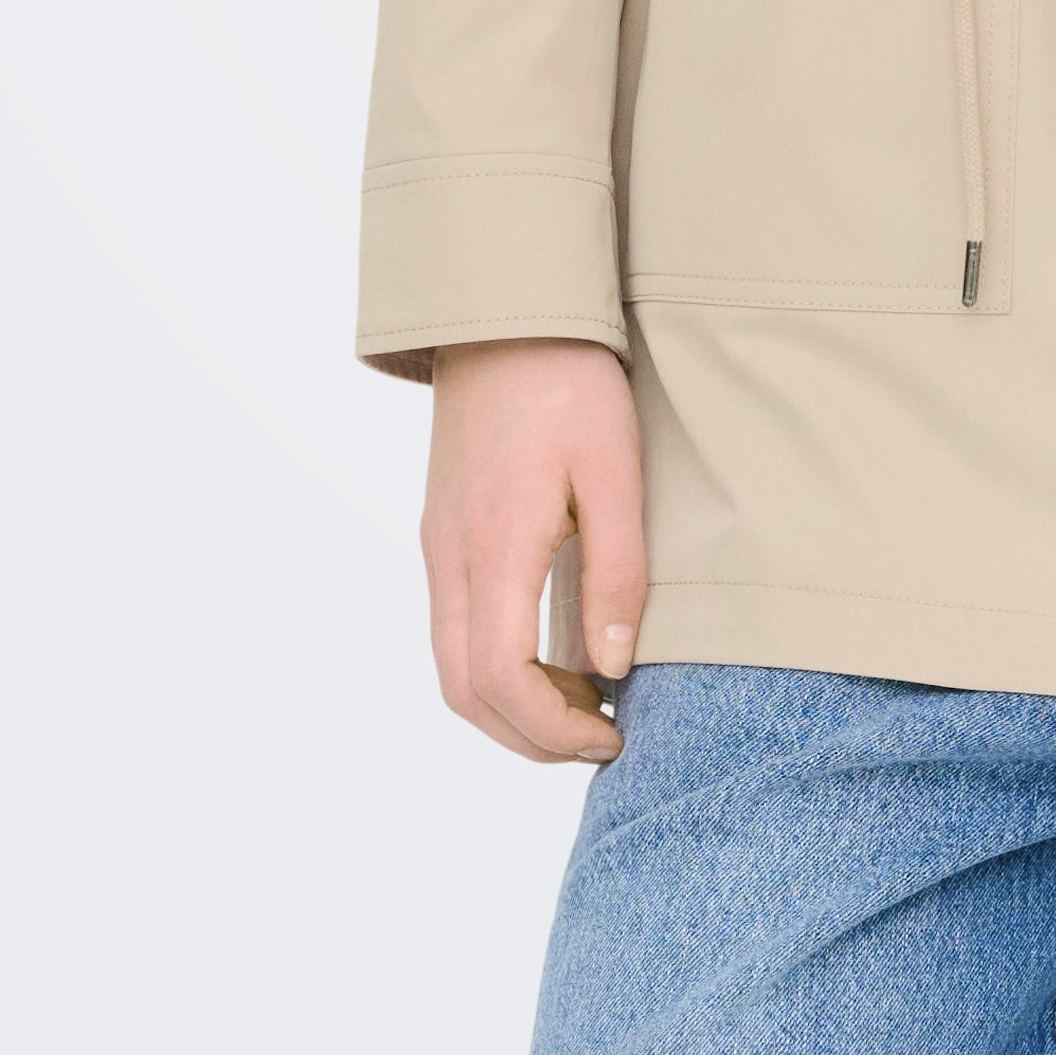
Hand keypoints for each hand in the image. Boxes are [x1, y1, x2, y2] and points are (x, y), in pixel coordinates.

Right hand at [421, 336, 646, 763]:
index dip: (553, 727)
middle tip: (600, 738)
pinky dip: (496, 669)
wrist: (504, 315)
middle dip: (529, 737)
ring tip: (583, 705)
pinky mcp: (443, 533)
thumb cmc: (570, 384)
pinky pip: (455, 629)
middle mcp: (451, 556)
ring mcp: (439, 545)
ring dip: (510, 707)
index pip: (501, 678)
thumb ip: (617, 573)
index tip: (612, 733)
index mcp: (495, 545)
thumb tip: (612, 666)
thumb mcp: (615, 471)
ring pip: (452, 667)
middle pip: (465, 691)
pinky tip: (553, 657)